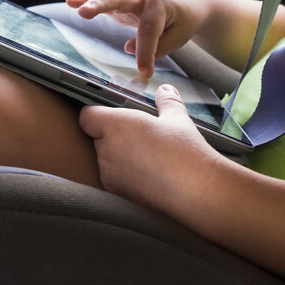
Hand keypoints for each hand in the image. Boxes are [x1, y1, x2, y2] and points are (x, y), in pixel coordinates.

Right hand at [63, 0, 207, 76]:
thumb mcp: (179, 37)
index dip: (145, 52)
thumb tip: (129, 49)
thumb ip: (157, 46)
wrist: (189, 4)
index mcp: (161, 6)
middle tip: (84, 12)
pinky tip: (69, 1)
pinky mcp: (123, 5)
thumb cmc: (185, 21)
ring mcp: (131, 0)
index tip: (145, 72)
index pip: (148, 30)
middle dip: (100, 5)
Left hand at [78, 84, 223, 213]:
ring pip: (106, 158)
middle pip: (97, 137)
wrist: (197, 193)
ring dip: (119, 154)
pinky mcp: (118, 194)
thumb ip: (167, 101)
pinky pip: (114, 177)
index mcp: (116, 126)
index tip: (108, 111)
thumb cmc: (185, 153)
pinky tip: (148, 172)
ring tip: (147, 154)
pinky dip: (125, 174)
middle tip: (138, 133)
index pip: (87, 116)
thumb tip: (165, 90)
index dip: (95, 112)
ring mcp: (110, 175)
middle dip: (113, 134)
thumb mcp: (178, 119)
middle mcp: (107, 150)